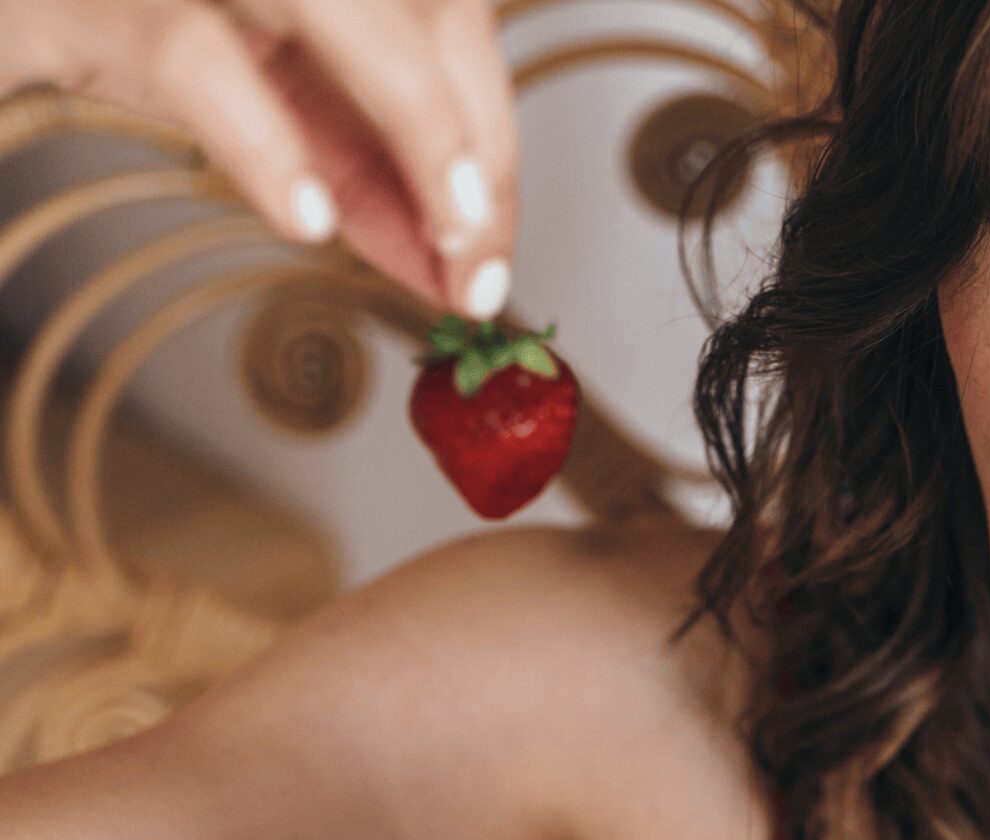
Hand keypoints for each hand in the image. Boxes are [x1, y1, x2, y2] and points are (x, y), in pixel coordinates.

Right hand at [1, 0, 519, 318]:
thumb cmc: (93, 24)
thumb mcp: (260, 98)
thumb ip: (357, 168)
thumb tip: (451, 257)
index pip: (445, 19)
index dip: (491, 139)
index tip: (493, 250)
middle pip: (420, 7)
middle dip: (475, 144)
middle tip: (481, 260)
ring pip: (335, 2)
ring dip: (419, 125)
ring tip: (446, 232)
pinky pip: (192, 53)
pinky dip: (266, 141)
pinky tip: (308, 217)